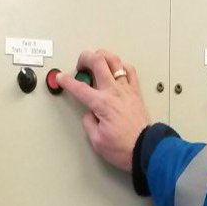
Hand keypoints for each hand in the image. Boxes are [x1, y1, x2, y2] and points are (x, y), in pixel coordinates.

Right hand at [56, 49, 149, 172]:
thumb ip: (88, 122)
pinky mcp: (136, 92)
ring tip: (96, 63)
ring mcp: (127, 89)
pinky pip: (130, 70)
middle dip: (84, 58)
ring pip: (115, 60)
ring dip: (102, 56)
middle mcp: (115, 92)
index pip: (79, 88)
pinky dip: (121, 65)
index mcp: (102, 104)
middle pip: (97, 61)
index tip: (60, 78)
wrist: (146, 149)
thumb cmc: (124, 147)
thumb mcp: (97, 140)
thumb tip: (89, 113)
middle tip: (79, 66)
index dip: (66, 81)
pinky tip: (115, 70)